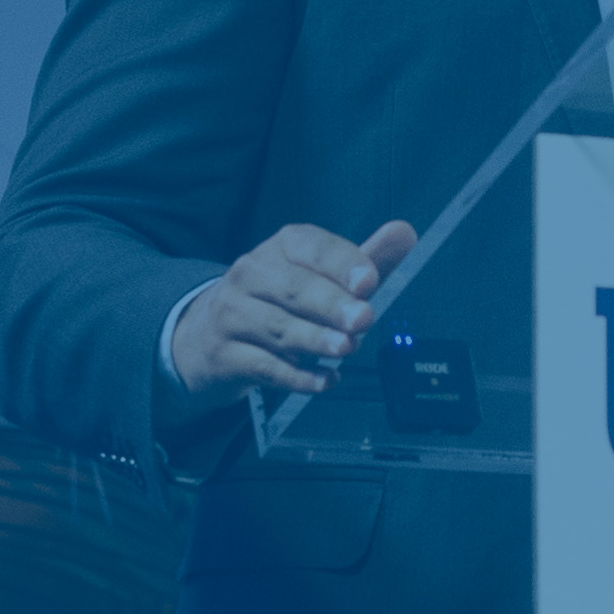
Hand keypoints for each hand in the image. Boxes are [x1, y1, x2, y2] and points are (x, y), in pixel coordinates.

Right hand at [172, 219, 418, 398]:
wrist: (207, 334)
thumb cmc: (280, 300)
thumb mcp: (321, 276)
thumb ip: (365, 260)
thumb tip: (405, 232)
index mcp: (282, 248)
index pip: (311, 248)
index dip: (341, 263)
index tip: (369, 281)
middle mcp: (251, 275)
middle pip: (294, 289)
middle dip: (332, 305)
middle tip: (364, 319)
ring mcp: (233, 315)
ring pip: (278, 328)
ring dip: (316, 340)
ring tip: (346, 348)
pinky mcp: (225, 355)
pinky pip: (265, 367)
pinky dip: (298, 377)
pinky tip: (325, 380)